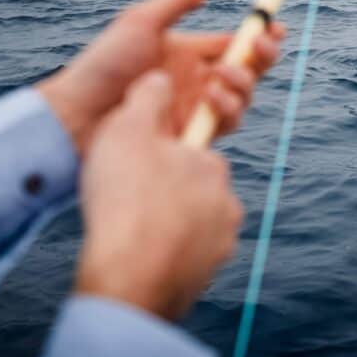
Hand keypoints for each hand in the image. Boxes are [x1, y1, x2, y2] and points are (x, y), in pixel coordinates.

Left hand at [37, 0, 285, 151]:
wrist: (81, 114)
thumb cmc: (105, 64)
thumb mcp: (144, 22)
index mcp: (191, 51)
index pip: (237, 42)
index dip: (261, 35)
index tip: (276, 26)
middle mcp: (200, 79)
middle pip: (250, 69)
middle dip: (261, 57)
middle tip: (257, 49)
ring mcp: (199, 108)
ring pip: (244, 97)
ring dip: (242, 83)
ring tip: (219, 78)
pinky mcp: (194, 133)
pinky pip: (227, 123)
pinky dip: (227, 109)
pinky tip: (210, 100)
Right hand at [76, 71, 242, 319]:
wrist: (130, 279)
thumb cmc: (128, 198)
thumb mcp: (130, 130)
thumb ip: (149, 97)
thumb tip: (162, 77)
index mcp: (214, 167)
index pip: (193, 153)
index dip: (161, 158)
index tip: (137, 168)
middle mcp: (228, 205)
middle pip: (194, 191)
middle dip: (167, 192)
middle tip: (129, 200)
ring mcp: (220, 245)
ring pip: (192, 227)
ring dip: (167, 226)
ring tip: (130, 231)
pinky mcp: (205, 278)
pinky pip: (184, 259)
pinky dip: (165, 256)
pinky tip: (137, 257)